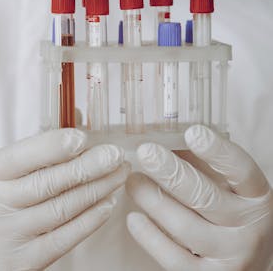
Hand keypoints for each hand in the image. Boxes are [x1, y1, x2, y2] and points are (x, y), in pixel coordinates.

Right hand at [0, 129, 129, 269]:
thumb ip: (32, 151)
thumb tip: (77, 121)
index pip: (21, 157)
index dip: (54, 146)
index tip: (83, 137)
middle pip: (48, 183)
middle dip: (88, 166)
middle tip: (116, 155)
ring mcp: (9, 237)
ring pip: (62, 209)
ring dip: (97, 190)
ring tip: (119, 174)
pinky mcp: (26, 262)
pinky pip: (66, 237)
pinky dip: (91, 218)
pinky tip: (107, 202)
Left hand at [126, 125, 272, 270]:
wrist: (246, 265)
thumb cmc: (229, 219)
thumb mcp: (228, 190)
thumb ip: (203, 167)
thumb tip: (164, 141)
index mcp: (256, 198)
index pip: (241, 171)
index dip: (218, 151)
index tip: (192, 132)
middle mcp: (249, 228)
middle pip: (206, 197)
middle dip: (171, 173)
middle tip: (146, 153)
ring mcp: (230, 256)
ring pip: (184, 226)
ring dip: (153, 200)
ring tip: (133, 182)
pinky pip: (172, 257)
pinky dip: (149, 236)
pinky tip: (133, 218)